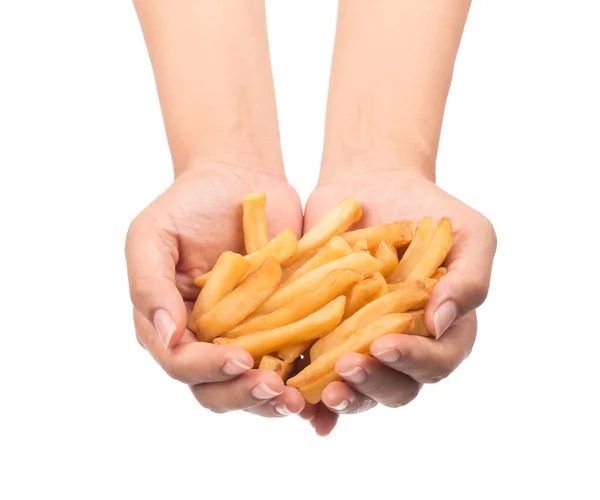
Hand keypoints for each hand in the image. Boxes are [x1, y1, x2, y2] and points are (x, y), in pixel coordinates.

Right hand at [126, 163, 305, 416]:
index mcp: (169, 324)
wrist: (239, 178)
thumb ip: (149, 285)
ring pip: (252, 385)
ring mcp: (244, 336)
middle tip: (276, 390)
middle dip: (244, 395)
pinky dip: (303, 381)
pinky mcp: (280, 327)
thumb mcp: (153, 235)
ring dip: (274, 400)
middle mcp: (205, 340)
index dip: (207, 369)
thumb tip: (167, 336)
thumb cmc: (189, 203)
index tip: (241, 360)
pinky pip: (289, 362)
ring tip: (300, 399)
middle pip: (216, 388)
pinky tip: (322, 389)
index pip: (181, 363)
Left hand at [300, 169, 496, 434]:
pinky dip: (308, 396)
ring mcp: (361, 343)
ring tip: (320, 392)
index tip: (384, 344)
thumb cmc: (429, 210)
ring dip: (342, 398)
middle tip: (347, 368)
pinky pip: (316, 374)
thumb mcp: (469, 235)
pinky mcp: (324, 335)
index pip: (436, 362)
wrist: (375, 185)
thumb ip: (469, 280)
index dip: (413, 360)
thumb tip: (440, 323)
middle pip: (396, 387)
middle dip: (373, 384)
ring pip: (357, 389)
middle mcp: (402, 346)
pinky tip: (295, 401)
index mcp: (442, 331)